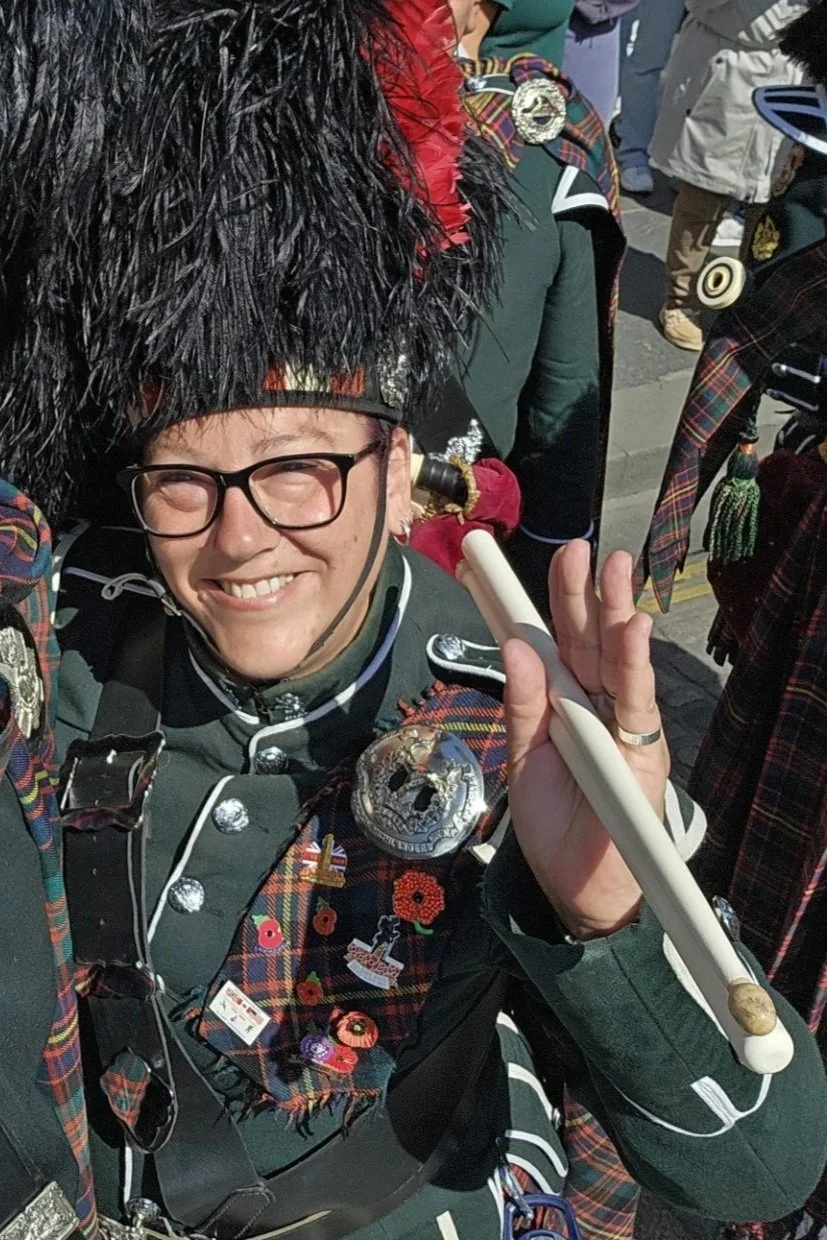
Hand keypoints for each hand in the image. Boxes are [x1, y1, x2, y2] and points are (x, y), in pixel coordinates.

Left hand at [503, 540, 668, 938]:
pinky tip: (632, 627)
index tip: (506, 568)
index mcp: (565, 703)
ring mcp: (623, 725)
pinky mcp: (643, 750)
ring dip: (614, 612)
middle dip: (581, 595)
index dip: (537, 606)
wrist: (578, 890)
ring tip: (610, 568)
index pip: (551, 644)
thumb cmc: (554, 824)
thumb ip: (523, 705)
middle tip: (575, 550)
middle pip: (588, 640)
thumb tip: (515, 648)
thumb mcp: (525, 758)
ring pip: (619, 659)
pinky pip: (638, 702)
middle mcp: (597, 705)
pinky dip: (636, 664)